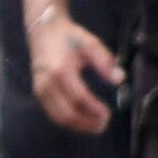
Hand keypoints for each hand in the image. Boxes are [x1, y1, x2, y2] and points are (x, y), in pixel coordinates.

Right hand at [26, 11, 122, 136]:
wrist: (44, 32)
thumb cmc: (69, 38)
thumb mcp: (90, 43)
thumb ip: (105, 61)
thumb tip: (120, 79)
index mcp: (61, 70)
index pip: (79, 97)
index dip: (94, 109)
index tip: (108, 114)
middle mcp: (47, 83)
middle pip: (67, 113)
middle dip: (87, 123)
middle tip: (103, 124)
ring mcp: (40, 90)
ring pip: (58, 117)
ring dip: (78, 126)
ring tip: (95, 126)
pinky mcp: (38, 93)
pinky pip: (52, 114)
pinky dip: (68, 122)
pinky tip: (82, 121)